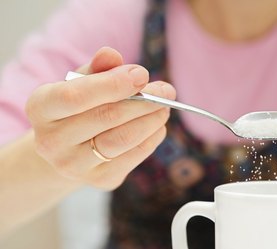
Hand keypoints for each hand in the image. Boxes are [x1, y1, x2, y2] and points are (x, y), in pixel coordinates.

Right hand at [25, 47, 175, 189]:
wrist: (68, 147)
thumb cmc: (77, 108)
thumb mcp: (80, 83)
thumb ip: (96, 68)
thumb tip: (111, 55)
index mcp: (40, 108)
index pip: (76, 95)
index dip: (112, 84)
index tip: (142, 74)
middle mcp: (51, 141)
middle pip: (106, 117)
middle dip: (144, 101)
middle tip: (167, 90)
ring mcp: (74, 166)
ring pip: (123, 139)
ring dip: (151, 120)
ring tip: (165, 107)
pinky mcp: (100, 179)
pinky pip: (134, 156)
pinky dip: (152, 137)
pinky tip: (158, 125)